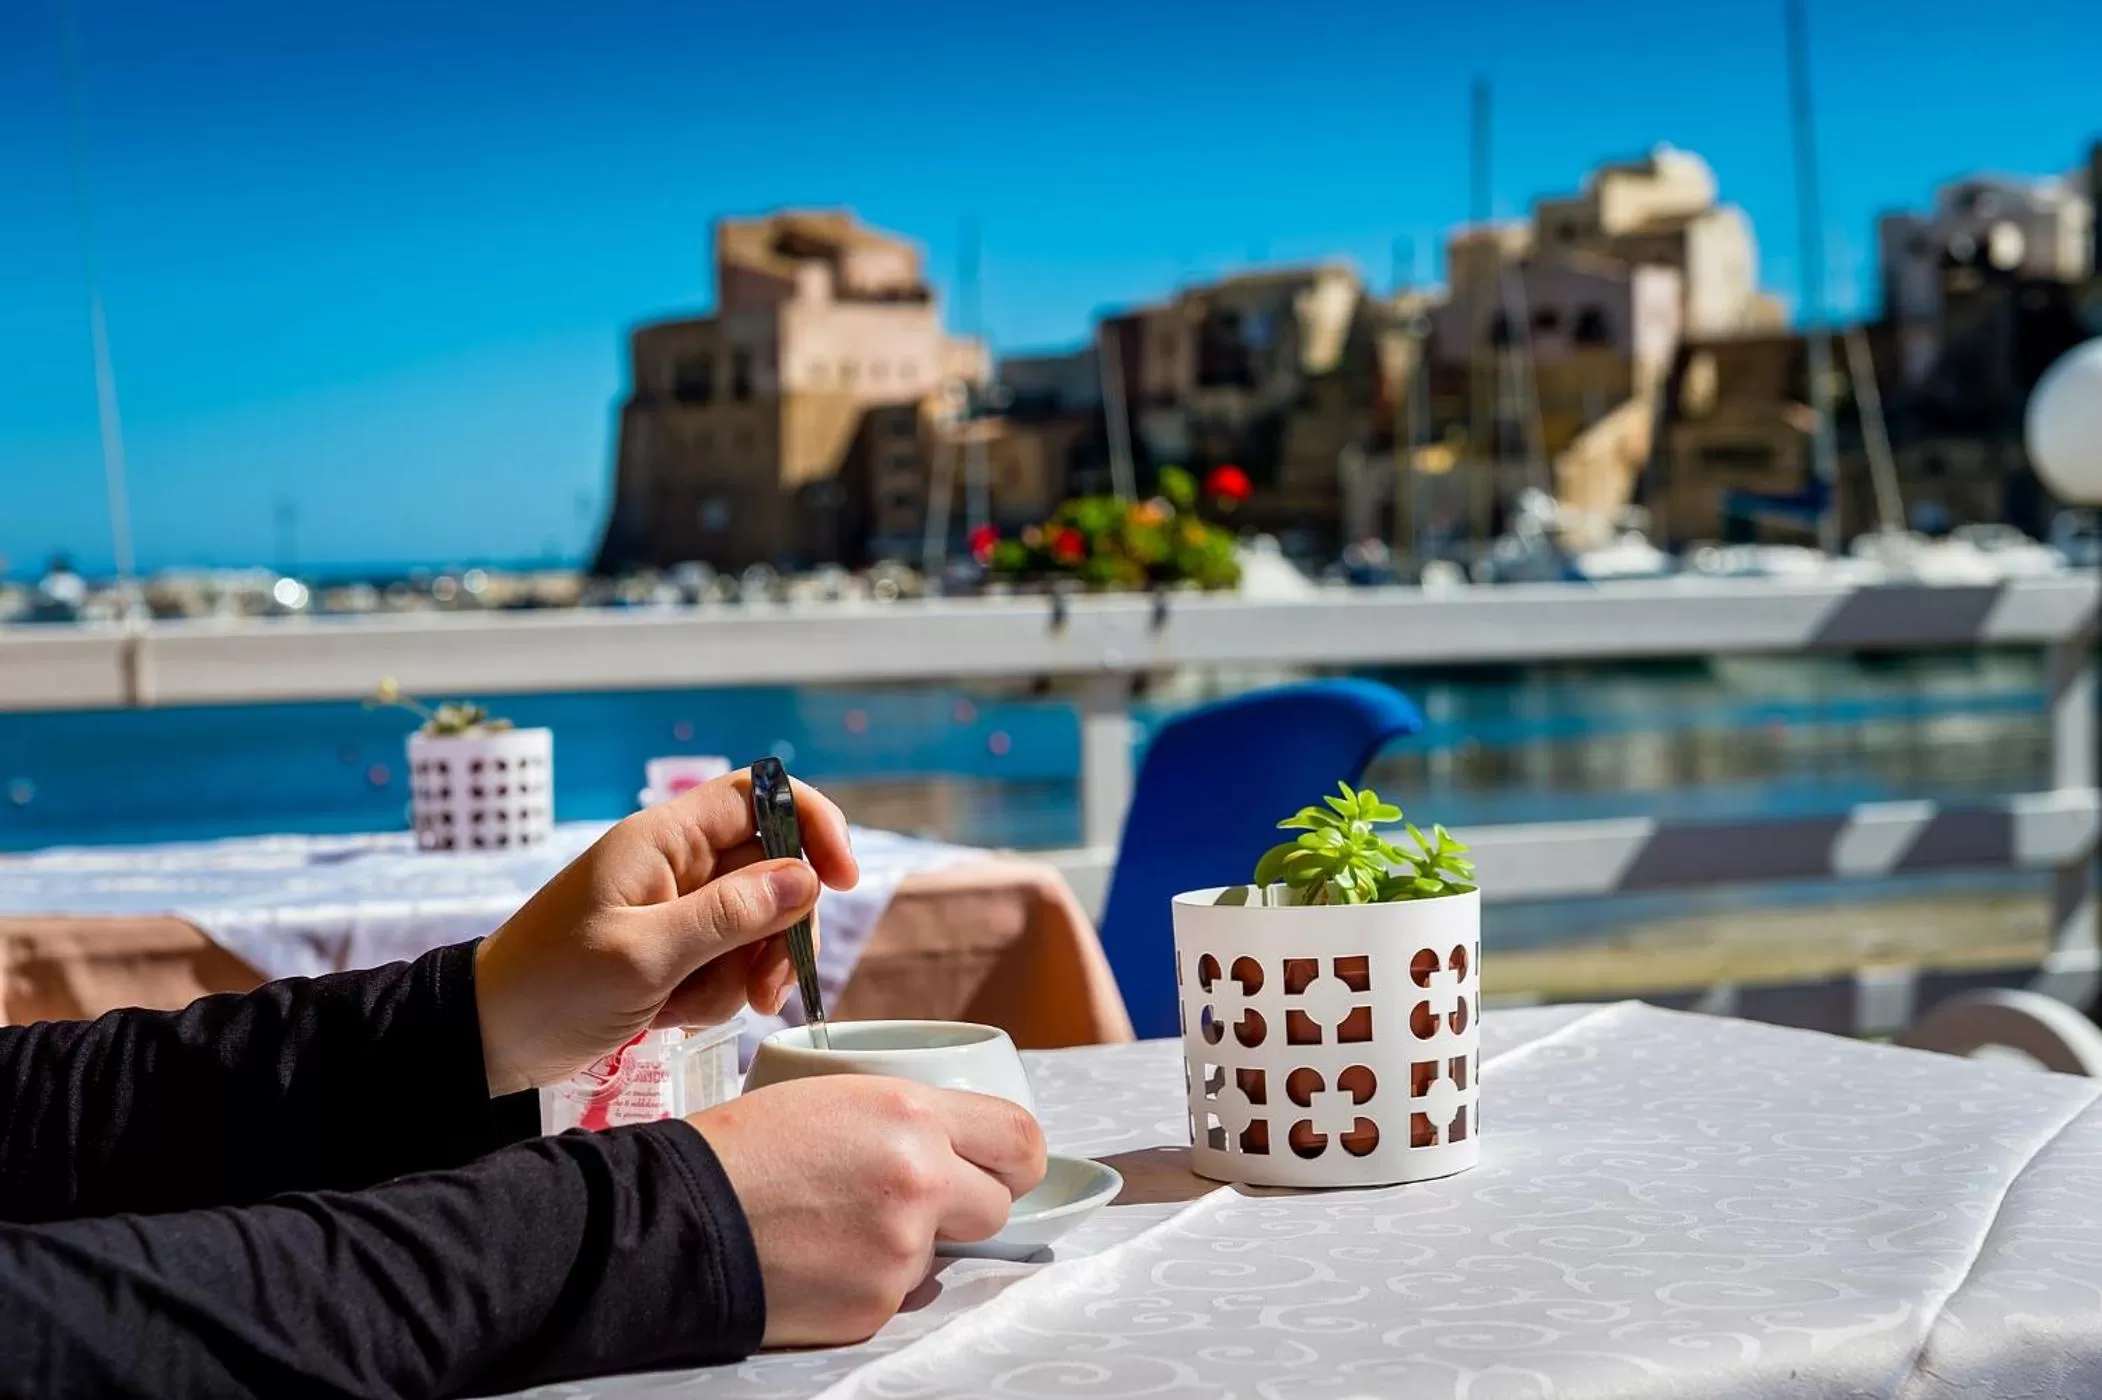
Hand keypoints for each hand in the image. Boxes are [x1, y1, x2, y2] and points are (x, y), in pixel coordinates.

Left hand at [473, 771, 858, 1094]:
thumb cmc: (549, 987)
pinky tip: (673, 1015)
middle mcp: (677, 864)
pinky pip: (728, 961)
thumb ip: (729, 916)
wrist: (486, 1039)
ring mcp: (676, 907)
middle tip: (769, 990)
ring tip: (694, 1010)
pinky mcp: (671, 950)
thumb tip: (808, 878)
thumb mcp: (644, 956)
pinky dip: (716, 993)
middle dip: (783, 931)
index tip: (843, 879)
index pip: (760, 795)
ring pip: (757, 924)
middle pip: (774, 870)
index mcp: (664, 839)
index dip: (812, 823)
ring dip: (744, 973)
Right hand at [690, 1077, 1046, 1346]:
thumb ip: (910, 1121)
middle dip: (966, 1206)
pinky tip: (822, 1260)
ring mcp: (901, 1250)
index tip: (1003, 1165)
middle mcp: (920, 1181)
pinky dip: (871, 1282)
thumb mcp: (838, 1095)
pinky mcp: (875, 1305)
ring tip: (839, 1225)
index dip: (1017, 1157)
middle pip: (998, 1205)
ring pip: (943, 1253)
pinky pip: (899, 1293)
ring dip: (910, 1245)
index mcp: (912, 1114)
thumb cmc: (747, 1144)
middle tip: (917, 1201)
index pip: (1021, 1139)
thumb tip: (961, 1148)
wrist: (677, 1215)